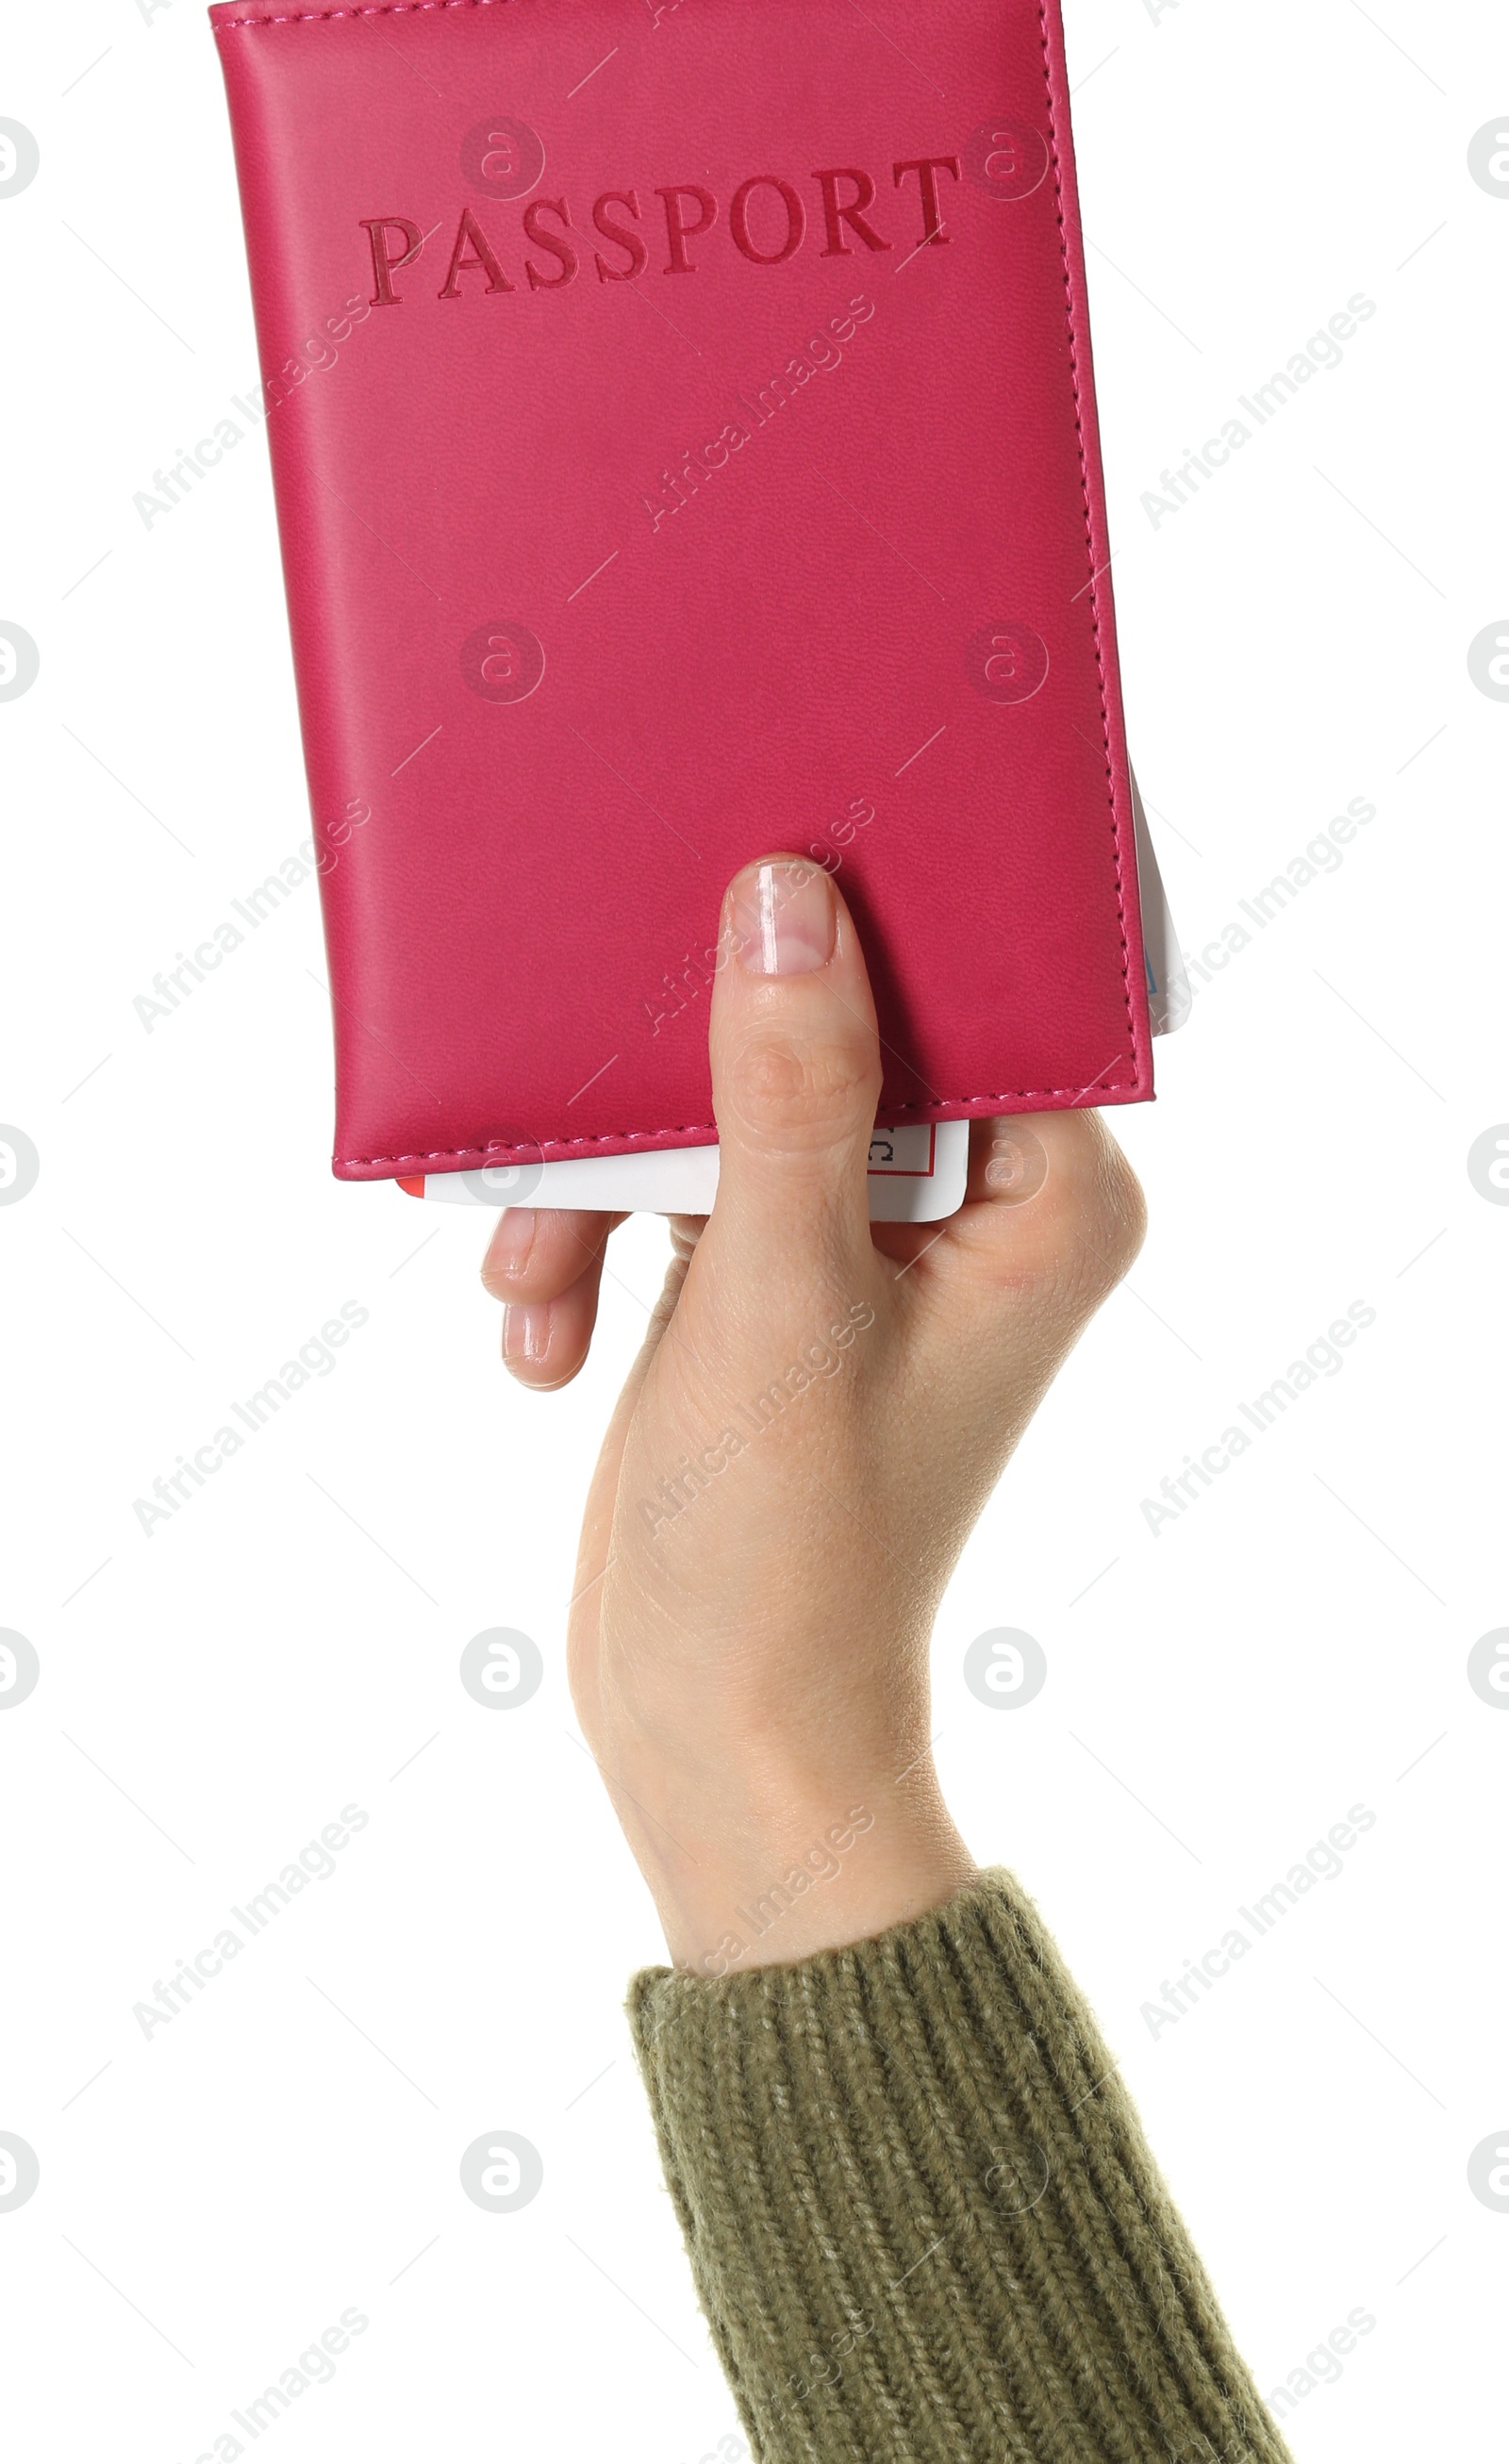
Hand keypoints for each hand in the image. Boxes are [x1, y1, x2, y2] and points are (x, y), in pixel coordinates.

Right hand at [481, 855, 1144, 1971]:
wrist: (715, 1737)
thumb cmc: (788, 1552)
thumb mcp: (780, 1299)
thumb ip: (788, 1091)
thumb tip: (789, 898)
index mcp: (1048, 1200)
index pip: (976, 986)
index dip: (866, 915)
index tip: (750, 854)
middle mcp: (978, 1203)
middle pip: (828, 1028)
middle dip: (681, 1075)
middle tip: (590, 1080)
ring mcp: (868, 1235)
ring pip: (724, 1101)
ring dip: (604, 1183)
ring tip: (529, 1277)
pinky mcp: (774, 1270)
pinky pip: (675, 1180)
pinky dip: (588, 1238)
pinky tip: (538, 1331)